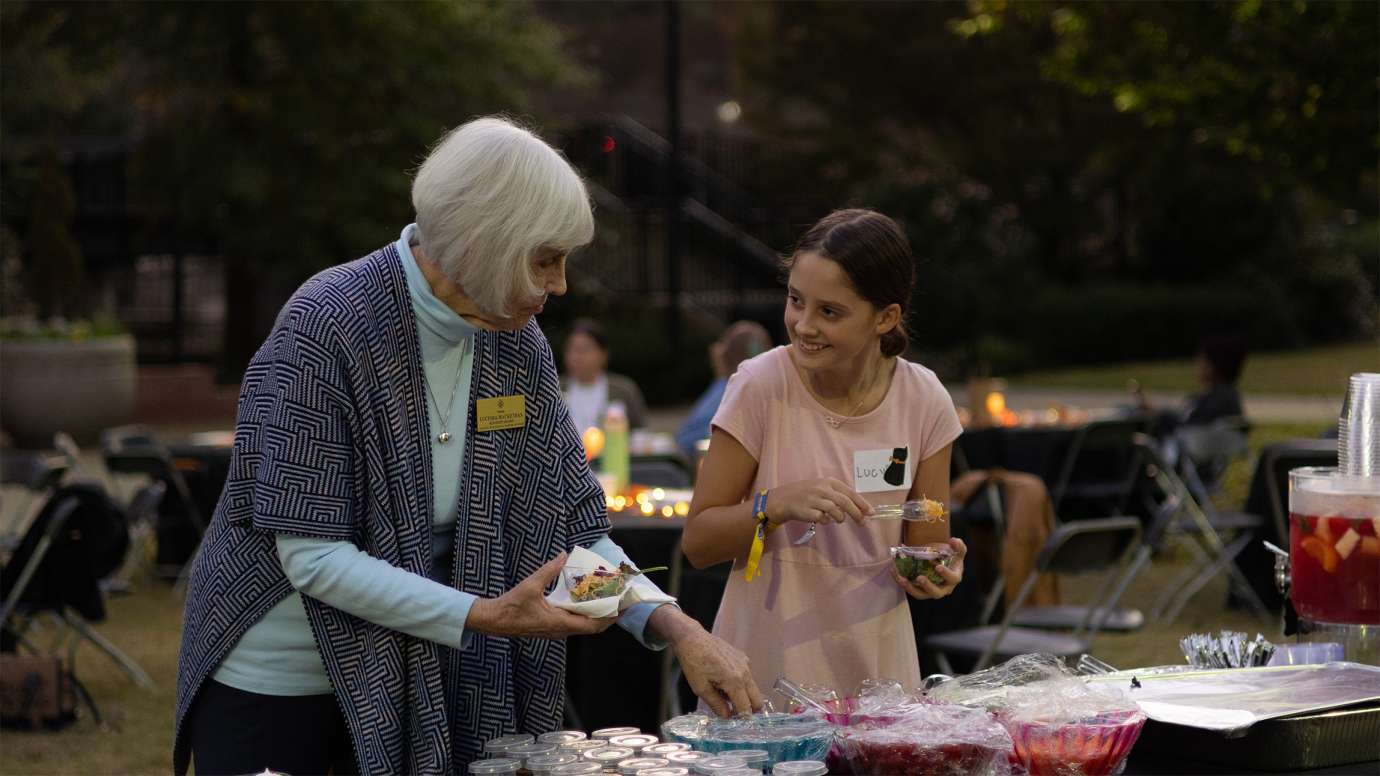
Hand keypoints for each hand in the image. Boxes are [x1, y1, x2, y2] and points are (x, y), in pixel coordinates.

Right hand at [467, 553, 617, 638]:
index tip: (621, 607)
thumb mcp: (530, 585)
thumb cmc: (510, 606)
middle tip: (619, 602)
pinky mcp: (550, 627)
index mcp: (559, 623)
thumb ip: (549, 570)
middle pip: (592, 627)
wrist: (493, 621)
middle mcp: (560, 630)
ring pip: (583, 626)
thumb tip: (563, 555)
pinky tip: (584, 601)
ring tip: (606, 600)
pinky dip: (583, 614)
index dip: (609, 617)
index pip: (592, 625)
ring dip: (596, 615)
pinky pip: (573, 623)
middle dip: (607, 616)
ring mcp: (555, 630)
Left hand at [670, 625, 762, 717]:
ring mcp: (745, 663)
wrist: (692, 638)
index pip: (746, 708)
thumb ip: (716, 705)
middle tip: (733, 713)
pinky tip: (723, 680)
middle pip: (757, 700)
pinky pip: (747, 676)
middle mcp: (744, 672)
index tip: (735, 724)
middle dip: (748, 710)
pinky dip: (740, 684)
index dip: (742, 719)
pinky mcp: (743, 657)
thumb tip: (727, 717)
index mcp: (734, 681)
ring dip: (743, 696)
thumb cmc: (693, 662)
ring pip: (753, 688)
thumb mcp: (700, 688)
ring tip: (723, 694)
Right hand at [766, 478, 871, 526]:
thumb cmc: (808, 494)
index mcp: (829, 482)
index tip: (871, 513)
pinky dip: (826, 521)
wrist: (785, 499)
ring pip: (836, 512)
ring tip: (838, 520)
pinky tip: (822, 519)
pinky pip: (823, 519)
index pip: (850, 493)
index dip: (862, 503)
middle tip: (863, 522)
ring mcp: (815, 499)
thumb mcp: (823, 488)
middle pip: (845, 502)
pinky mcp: (808, 511)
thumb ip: (839, 496)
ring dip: (840, 518)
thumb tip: (860, 508)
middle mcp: (823, 489)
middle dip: (857, 513)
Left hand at [891, 538, 966, 599]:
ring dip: (910, 588)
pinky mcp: (919, 589)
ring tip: (902, 579)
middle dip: (927, 586)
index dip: (946, 574)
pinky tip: (895, 573)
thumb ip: (958, 546)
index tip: (937, 567)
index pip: (952, 578)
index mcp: (953, 578)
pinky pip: (910, 589)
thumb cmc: (951, 558)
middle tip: (919, 578)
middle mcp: (942, 588)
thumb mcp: (957, 551)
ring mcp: (929, 591)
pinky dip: (902, 582)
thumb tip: (954, 540)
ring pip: (920, 595)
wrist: (941, 562)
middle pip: (936, 593)